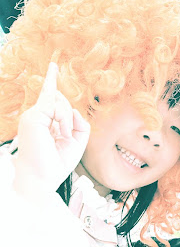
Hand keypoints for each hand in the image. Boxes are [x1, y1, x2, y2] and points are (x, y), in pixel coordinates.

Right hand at [14, 62, 90, 193]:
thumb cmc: (56, 164)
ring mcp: (32, 116)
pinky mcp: (32, 117)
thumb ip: (80, 123)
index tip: (53, 66)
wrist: (41, 180)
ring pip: (59, 100)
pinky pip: (56, 105)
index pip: (48, 97)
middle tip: (65, 137)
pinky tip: (61, 133)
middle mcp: (36, 117)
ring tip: (63, 136)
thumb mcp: (77, 142)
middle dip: (69, 115)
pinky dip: (64, 119)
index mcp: (44, 122)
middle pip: (60, 99)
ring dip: (67, 119)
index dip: (51, 80)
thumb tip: (73, 109)